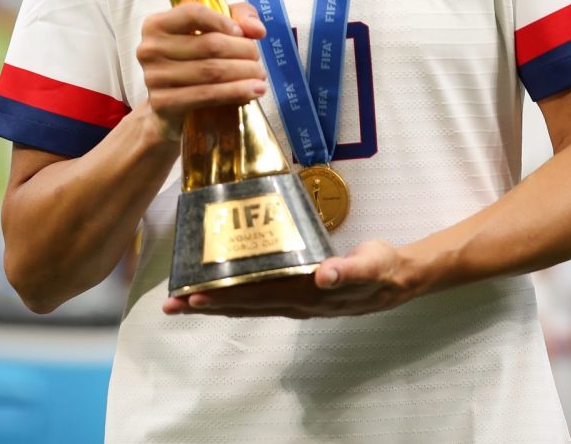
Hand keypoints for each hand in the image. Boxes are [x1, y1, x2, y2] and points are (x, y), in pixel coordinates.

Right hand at [135, 0, 267, 142]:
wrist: (169, 107)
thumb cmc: (191, 62)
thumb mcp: (210, 31)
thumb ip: (236, 17)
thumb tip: (256, 29)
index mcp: (157, 24)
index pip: (193, 13)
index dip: (223, 21)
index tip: (243, 33)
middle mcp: (150, 49)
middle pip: (209, 44)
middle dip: (243, 51)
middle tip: (258, 60)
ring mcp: (154, 77)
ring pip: (211, 71)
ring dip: (244, 73)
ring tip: (260, 77)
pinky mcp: (163, 103)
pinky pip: (207, 95)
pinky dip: (235, 92)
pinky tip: (252, 92)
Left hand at [161, 240, 423, 318]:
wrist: (399, 279)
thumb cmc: (383, 267)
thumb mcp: (372, 264)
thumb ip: (349, 269)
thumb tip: (324, 274)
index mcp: (307, 293)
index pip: (256, 296)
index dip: (223, 297)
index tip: (193, 297)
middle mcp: (296, 302)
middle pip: (243, 305)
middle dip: (206, 304)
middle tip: (171, 304)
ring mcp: (296, 301)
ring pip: (247, 305)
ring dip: (216, 304)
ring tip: (184, 302)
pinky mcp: (299, 294)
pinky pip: (260, 298)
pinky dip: (235, 296)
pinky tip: (221, 291)